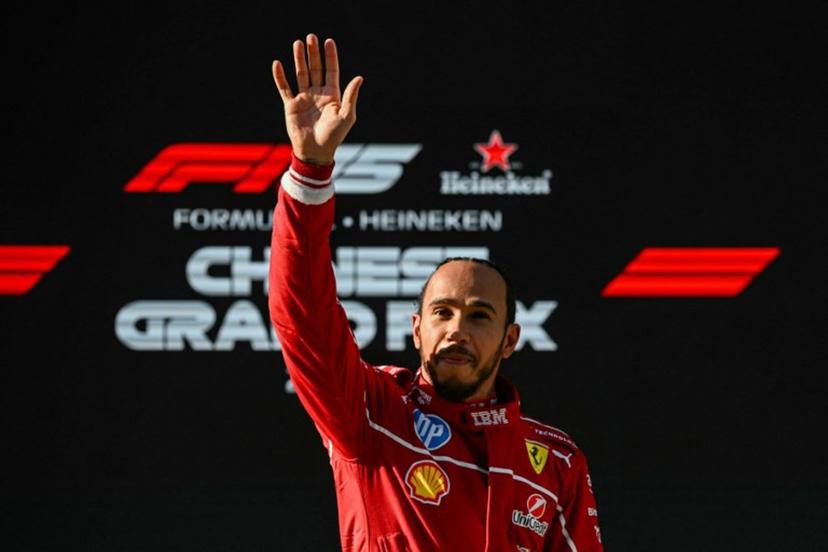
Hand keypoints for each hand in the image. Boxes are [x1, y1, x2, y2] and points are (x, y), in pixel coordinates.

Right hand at [272, 34, 362, 165]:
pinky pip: (284, 88)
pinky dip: (280, 77)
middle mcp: (318, 94)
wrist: (315, 152)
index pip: (331, 71)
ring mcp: (304, 99)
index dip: (330, 57)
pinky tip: (277, 63)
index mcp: (332, 96)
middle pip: (315, 69)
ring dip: (299, 59)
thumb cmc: (334, 136)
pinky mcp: (291, 105)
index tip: (329, 42)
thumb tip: (359, 77)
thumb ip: (351, 96)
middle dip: (313, 53)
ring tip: (297, 43)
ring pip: (301, 74)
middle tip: (311, 37)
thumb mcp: (346, 116)